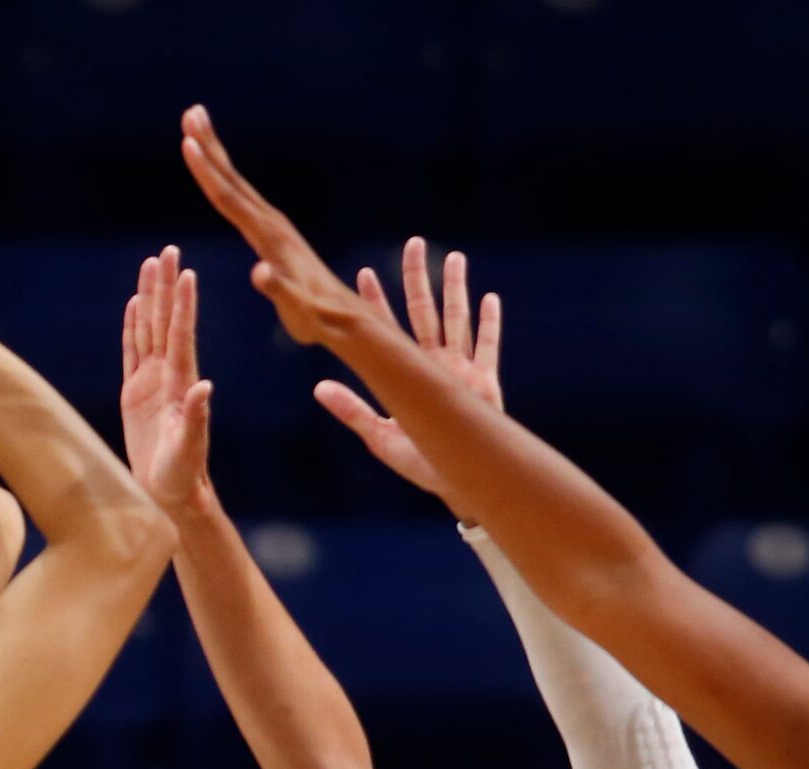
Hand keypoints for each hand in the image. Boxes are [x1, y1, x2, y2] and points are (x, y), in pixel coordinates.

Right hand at [118, 247, 214, 513]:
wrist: (172, 493)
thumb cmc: (183, 475)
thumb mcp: (189, 448)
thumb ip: (196, 418)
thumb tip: (205, 387)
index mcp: (181, 384)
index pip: (181, 335)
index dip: (183, 304)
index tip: (186, 272)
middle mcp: (169, 376)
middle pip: (165, 322)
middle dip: (166, 286)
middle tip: (168, 250)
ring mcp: (152, 382)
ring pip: (149, 329)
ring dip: (150, 297)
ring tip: (151, 264)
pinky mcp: (135, 393)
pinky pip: (132, 352)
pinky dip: (133, 327)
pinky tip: (135, 305)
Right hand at [179, 104, 363, 347]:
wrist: (344, 319)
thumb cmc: (318, 317)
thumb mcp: (298, 308)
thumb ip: (279, 289)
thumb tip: (259, 273)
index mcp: (270, 238)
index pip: (230, 200)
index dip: (207, 173)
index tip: (187, 142)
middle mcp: (272, 225)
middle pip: (233, 181)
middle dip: (210, 148)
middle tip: (191, 113)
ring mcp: (275, 228)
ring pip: (238, 186)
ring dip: (217, 158)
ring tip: (199, 129)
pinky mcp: (276, 236)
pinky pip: (244, 202)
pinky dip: (228, 184)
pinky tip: (221, 179)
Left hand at [314, 239, 501, 512]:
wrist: (458, 485)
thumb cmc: (420, 465)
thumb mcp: (380, 437)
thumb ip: (352, 410)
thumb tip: (318, 388)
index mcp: (407, 374)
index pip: (388, 329)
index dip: (376, 302)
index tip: (363, 274)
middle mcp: (433, 365)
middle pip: (424, 311)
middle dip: (417, 278)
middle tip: (412, 244)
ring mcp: (461, 371)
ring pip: (457, 318)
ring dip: (455, 288)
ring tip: (454, 257)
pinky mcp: (486, 383)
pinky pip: (488, 346)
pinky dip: (490, 322)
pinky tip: (490, 297)